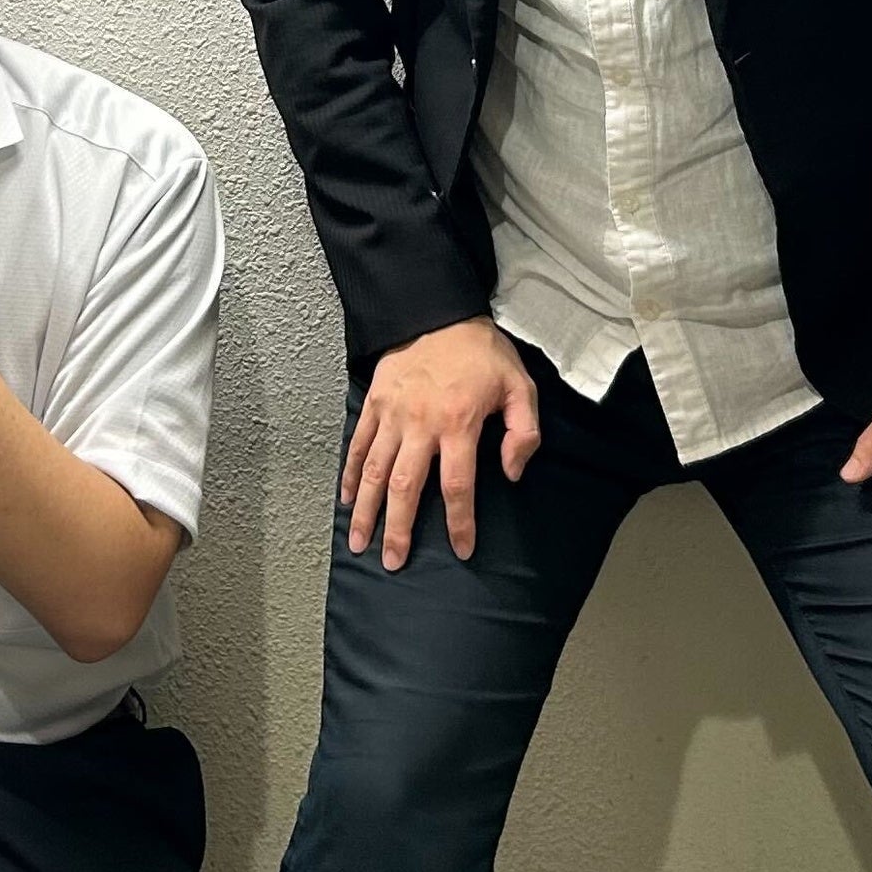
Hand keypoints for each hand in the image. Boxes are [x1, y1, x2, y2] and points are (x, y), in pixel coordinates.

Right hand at [343, 316, 540, 569]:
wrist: (438, 310)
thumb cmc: (481, 352)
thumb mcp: (520, 386)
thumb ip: (524, 432)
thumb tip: (511, 473)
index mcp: (459, 423)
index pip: (458, 485)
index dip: (460, 521)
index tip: (461, 549)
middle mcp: (420, 424)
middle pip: (405, 487)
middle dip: (398, 529)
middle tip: (393, 562)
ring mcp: (392, 414)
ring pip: (375, 471)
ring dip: (367, 510)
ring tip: (360, 543)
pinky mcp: (374, 403)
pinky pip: (359, 444)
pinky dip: (351, 474)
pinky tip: (348, 499)